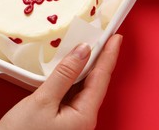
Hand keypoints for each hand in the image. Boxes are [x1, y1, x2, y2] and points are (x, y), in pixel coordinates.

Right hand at [0, 34, 122, 129]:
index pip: (101, 78)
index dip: (109, 55)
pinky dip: (73, 77)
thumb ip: (64, 75)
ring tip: (89, 47)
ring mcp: (74, 120)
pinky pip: (73, 93)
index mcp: (84, 115)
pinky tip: (70, 68)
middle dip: (101, 59)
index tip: (116, 37)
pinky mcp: (63, 120)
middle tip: (104, 38)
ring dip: (86, 67)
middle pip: (96, 82)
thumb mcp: (42, 102)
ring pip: (84, 87)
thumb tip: (82, 52)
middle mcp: (83, 118)